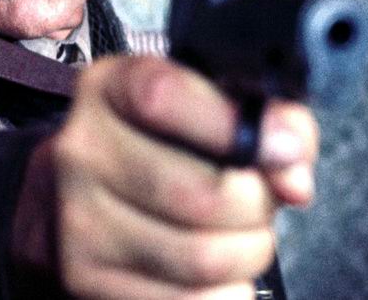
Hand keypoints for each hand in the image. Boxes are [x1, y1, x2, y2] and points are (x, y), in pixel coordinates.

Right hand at [50, 55, 317, 298]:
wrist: (74, 194)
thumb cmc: (154, 144)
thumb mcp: (197, 104)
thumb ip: (258, 117)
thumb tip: (292, 177)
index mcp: (106, 89)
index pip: (163, 97)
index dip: (235, 125)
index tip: (284, 149)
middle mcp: (81, 151)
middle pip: (202, 194)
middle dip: (257, 205)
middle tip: (258, 200)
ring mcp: (79, 221)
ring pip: (203, 258)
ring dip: (247, 252)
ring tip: (238, 234)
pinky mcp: (86, 280)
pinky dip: (225, 293)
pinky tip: (213, 270)